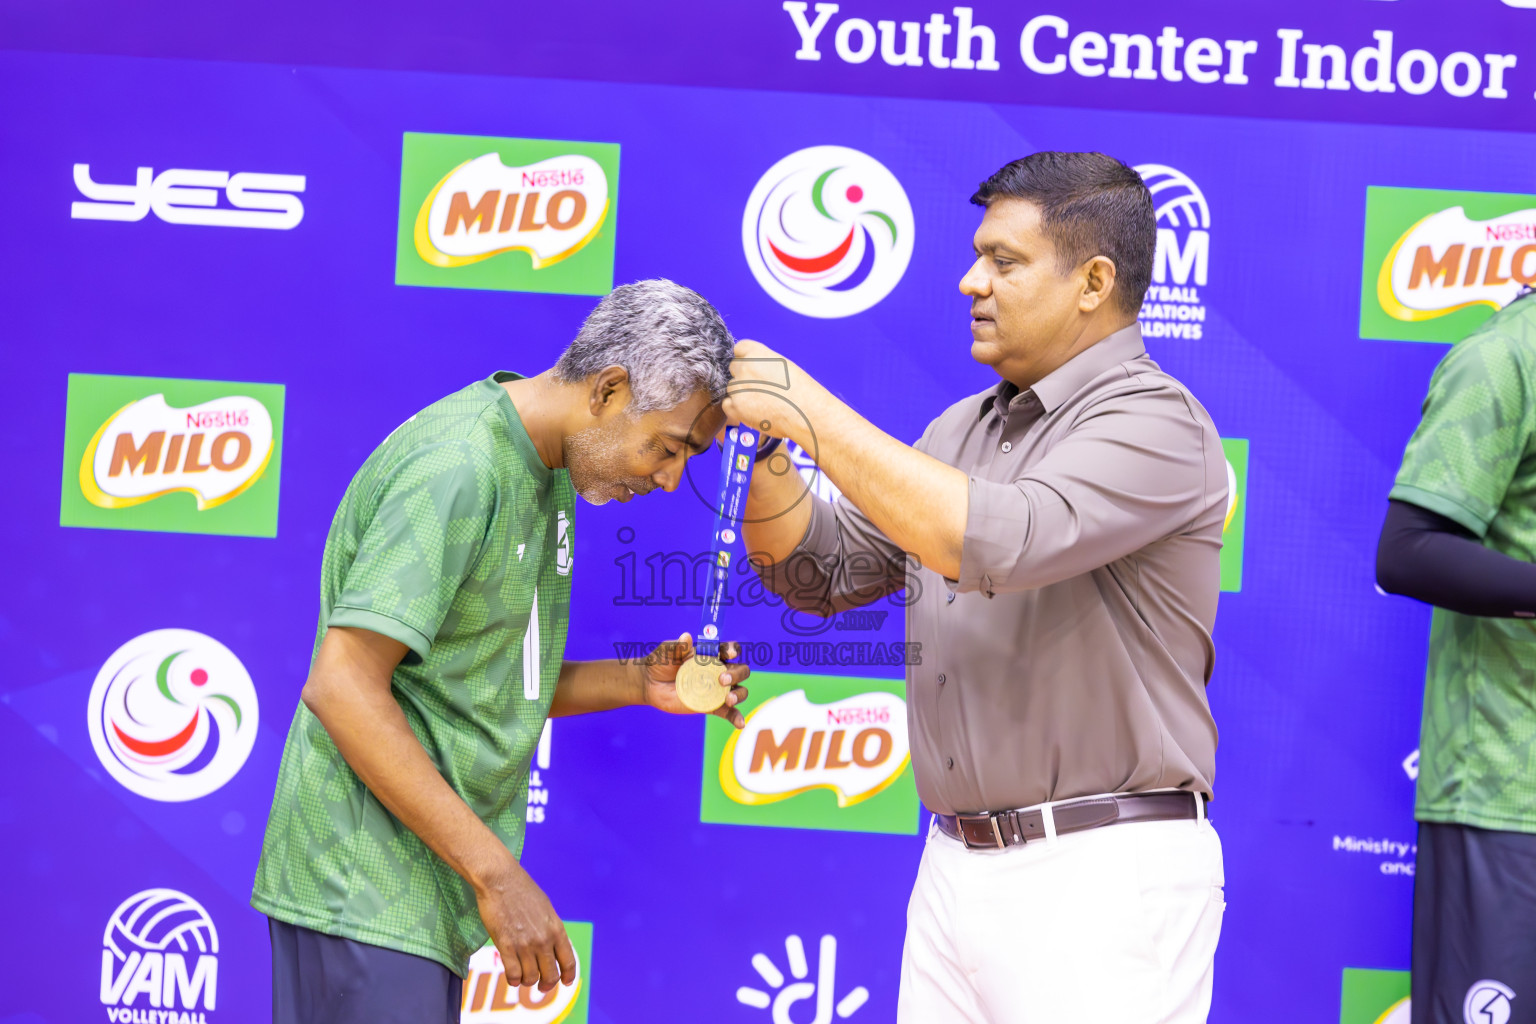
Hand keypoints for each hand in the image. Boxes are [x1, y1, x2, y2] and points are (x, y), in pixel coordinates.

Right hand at [473, 854, 575, 992]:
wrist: (500, 880)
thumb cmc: (522, 890)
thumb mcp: (546, 909)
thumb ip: (551, 929)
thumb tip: (555, 947)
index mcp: (556, 929)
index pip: (569, 962)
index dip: (568, 976)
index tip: (566, 983)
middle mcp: (543, 940)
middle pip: (550, 975)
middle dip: (547, 985)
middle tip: (541, 986)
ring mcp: (525, 945)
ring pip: (531, 978)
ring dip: (528, 981)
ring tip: (524, 977)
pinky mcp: (506, 946)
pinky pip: (513, 975)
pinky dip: (514, 980)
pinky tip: (513, 976)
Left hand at [641, 632, 750, 727]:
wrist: (650, 684)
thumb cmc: (660, 663)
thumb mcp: (665, 652)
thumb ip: (676, 646)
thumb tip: (686, 637)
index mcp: (709, 655)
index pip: (728, 650)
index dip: (733, 649)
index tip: (729, 653)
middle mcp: (717, 671)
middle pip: (740, 670)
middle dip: (737, 674)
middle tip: (722, 679)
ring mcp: (716, 690)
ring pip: (739, 690)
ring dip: (739, 694)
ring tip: (729, 699)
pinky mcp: (711, 706)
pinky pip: (727, 712)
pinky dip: (736, 717)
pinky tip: (740, 723)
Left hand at [722, 339, 826, 446]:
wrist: (807, 414)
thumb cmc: (801, 392)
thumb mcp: (783, 365)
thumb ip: (763, 363)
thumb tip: (751, 367)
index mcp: (757, 354)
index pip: (739, 349)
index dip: (746, 359)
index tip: (754, 367)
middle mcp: (745, 368)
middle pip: (734, 368)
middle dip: (744, 376)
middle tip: (760, 388)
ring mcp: (739, 388)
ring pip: (732, 387)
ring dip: (742, 393)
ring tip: (762, 402)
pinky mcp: (736, 408)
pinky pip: (728, 405)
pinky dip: (737, 409)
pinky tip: (754, 411)